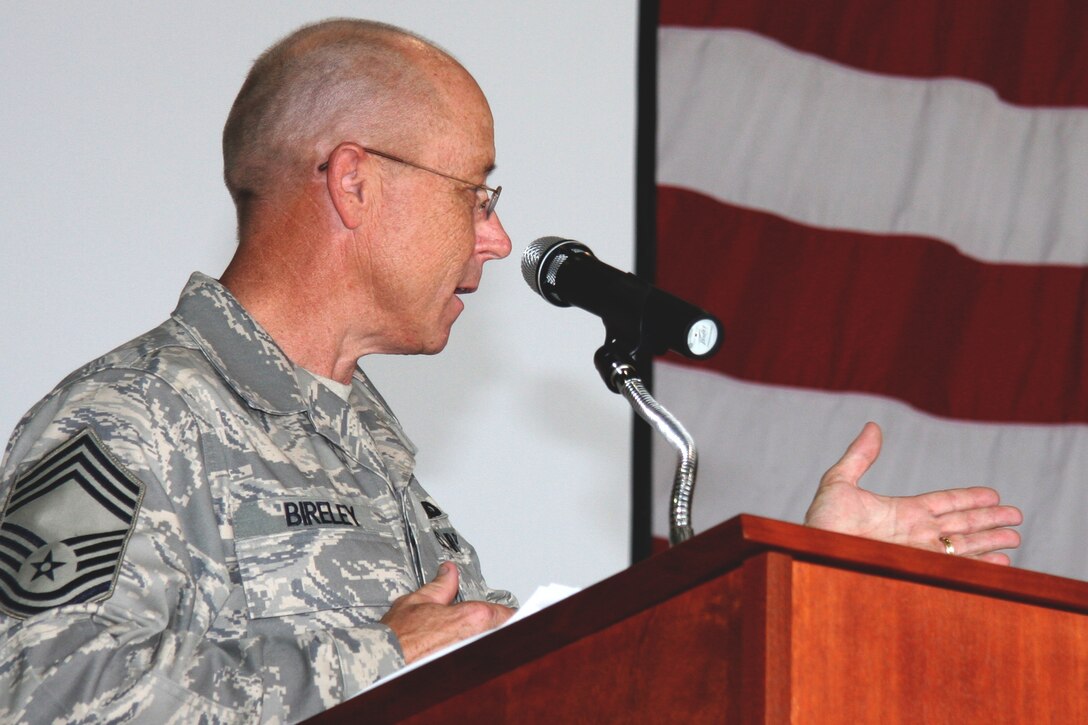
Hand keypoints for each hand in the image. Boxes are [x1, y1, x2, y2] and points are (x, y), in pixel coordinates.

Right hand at [380, 562, 514, 662]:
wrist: (383, 658)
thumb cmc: (398, 634)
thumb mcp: (418, 599)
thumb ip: (441, 585)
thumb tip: (448, 572)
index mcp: (471, 617)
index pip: (505, 614)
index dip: (511, 613)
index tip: (513, 612)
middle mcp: (475, 638)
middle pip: (503, 633)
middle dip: (505, 628)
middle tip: (508, 622)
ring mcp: (469, 656)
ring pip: (492, 646)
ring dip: (492, 640)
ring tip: (492, 635)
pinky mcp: (460, 670)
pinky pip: (478, 660)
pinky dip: (477, 652)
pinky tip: (470, 650)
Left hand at [803, 422, 1022, 564]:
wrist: (814, 554)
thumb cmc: (822, 523)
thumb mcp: (839, 483)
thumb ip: (859, 456)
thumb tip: (872, 426)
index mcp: (902, 512)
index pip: (944, 503)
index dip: (969, 498)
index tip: (993, 494)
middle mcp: (914, 534)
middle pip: (961, 525)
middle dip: (989, 521)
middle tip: (1017, 516)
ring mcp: (918, 555)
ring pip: (963, 547)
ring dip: (990, 542)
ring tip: (1015, 538)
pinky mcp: (919, 573)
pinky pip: (955, 570)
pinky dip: (979, 568)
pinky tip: (999, 564)